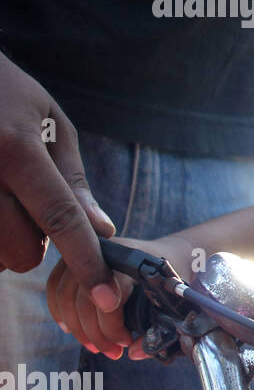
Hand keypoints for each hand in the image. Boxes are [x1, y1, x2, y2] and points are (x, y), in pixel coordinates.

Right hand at [0, 53, 117, 302]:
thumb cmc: (5, 91)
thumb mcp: (49, 121)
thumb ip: (72, 178)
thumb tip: (100, 230)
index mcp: (16, 148)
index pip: (60, 217)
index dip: (87, 261)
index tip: (107, 297)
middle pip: (21, 248)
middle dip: (37, 247)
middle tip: (32, 213)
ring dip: (6, 242)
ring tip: (5, 203)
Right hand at [46, 234, 194, 360]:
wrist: (169, 254)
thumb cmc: (173, 279)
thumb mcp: (174, 301)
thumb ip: (159, 328)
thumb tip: (134, 353)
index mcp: (132, 259)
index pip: (107, 297)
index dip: (111, 326)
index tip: (125, 341)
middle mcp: (104, 251)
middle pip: (81, 298)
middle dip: (95, 333)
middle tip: (113, 351)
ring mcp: (85, 254)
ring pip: (65, 295)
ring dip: (78, 328)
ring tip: (97, 346)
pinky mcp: (74, 260)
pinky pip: (55, 288)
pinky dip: (61, 312)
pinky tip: (72, 329)